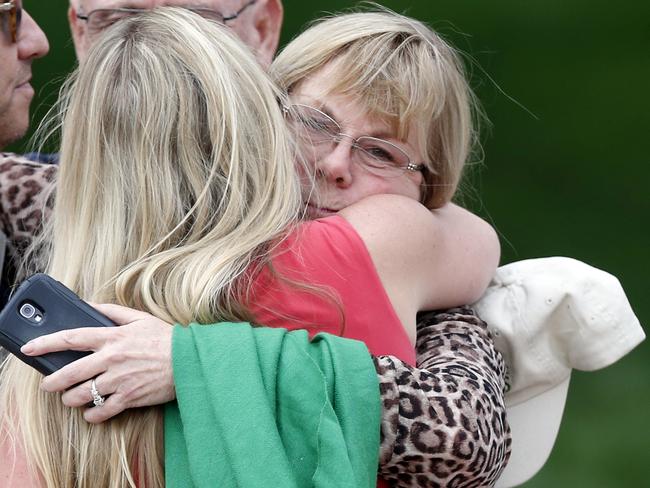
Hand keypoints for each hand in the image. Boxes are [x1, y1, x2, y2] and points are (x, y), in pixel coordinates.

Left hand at [20, 303, 174, 422]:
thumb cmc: (165, 338)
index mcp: (112, 337)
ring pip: (80, 395)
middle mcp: (111, 360)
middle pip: (69, 373)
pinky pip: (100, 411)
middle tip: (47, 384)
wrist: (189, 361)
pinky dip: (91, 414)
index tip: (29, 348)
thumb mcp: (140, 318)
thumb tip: (89, 305)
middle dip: (52, 381)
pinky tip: (91, 411)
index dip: (46, 343)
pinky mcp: (128, 398)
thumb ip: (112, 311)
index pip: (72, 338)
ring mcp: (119, 380)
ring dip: (70, 398)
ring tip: (71, 397)